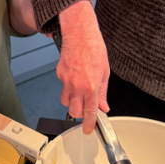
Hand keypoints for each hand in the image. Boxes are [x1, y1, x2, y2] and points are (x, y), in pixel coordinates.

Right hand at [56, 1, 110, 134]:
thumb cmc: (93, 48)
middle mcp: (77, 85)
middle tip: (85, 110)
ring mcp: (66, 79)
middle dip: (79, 114)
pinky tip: (74, 78)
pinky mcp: (59, 73)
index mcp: (91, 86)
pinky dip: (68, 87)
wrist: (79, 33)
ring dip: (72, 102)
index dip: (88, 124)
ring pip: (65, 101)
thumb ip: (103, 92)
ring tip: (79, 95)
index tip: (87, 130)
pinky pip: (62, 87)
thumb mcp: (105, 72)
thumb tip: (103, 106)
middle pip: (73, 111)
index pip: (89, 112)